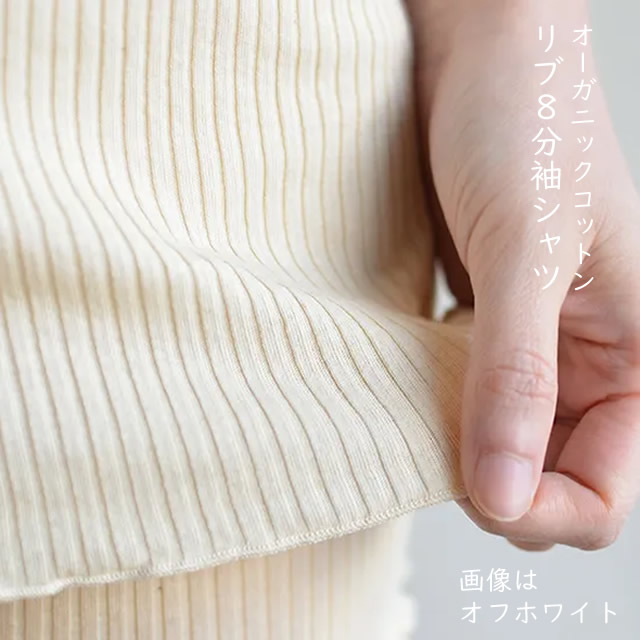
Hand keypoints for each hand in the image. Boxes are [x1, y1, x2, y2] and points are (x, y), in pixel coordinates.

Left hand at [409, 0, 639, 549]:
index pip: (603, 493)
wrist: (482, 65)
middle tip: (435, 447)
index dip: (540, 510)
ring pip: (504, 448)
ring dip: (461, 451)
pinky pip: (470, 401)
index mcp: (636, 357)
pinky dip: (441, 411)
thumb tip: (502, 494)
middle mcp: (591, 365)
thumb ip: (517, 377)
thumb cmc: (526, 128)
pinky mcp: (490, 329)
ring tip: (420, 413)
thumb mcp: (526, 254)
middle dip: (496, 487)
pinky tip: (414, 390)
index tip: (473, 490)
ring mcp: (537, 351)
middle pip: (549, 480)